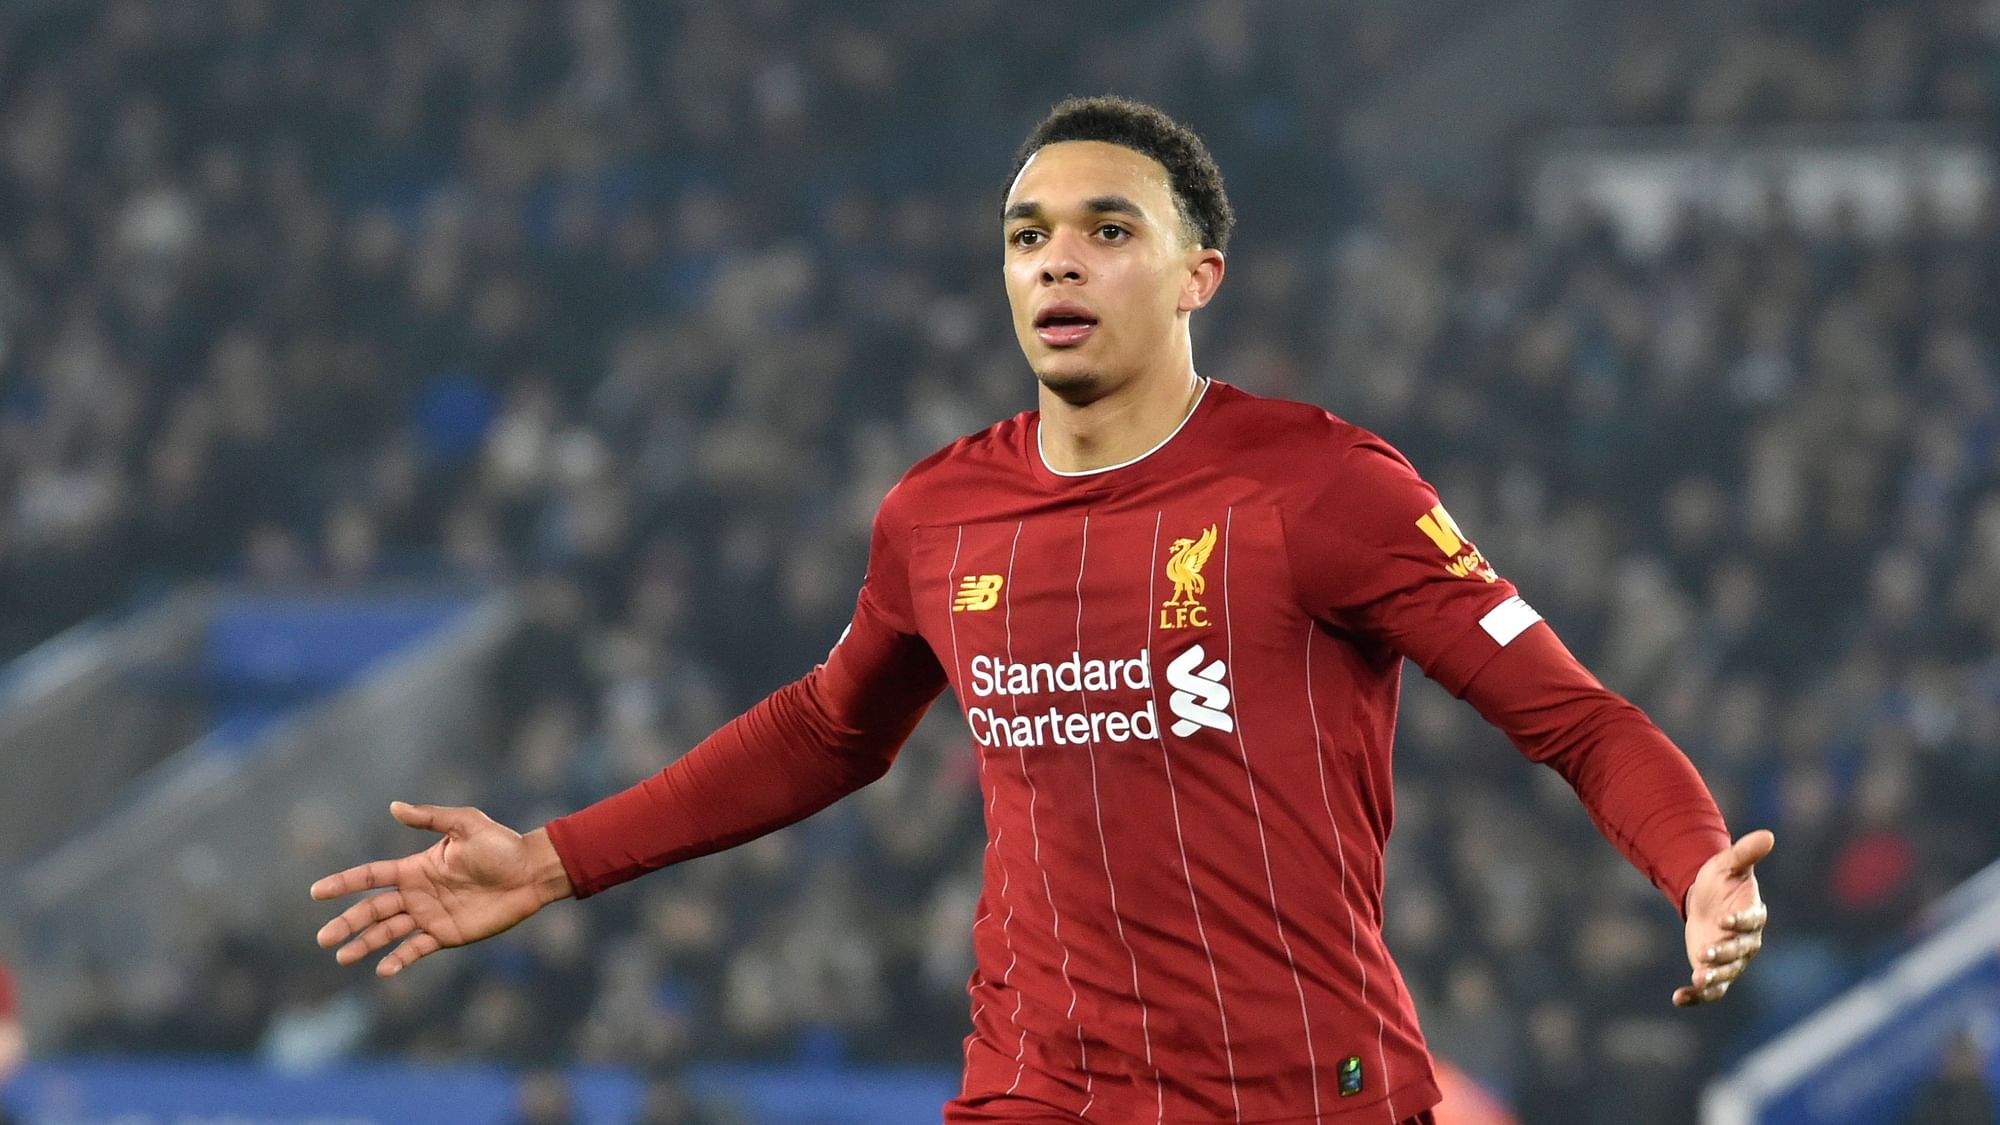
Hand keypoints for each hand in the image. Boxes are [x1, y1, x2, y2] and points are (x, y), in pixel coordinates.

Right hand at [312, 801, 572, 976]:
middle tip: (323, 939)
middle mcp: (417, 894)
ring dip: (365, 945)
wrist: (531, 872)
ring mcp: (430, 916)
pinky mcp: (447, 935)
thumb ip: (430, 818)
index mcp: (416, 868)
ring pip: (388, 932)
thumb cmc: (501, 845)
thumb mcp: (466, 824)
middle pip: (373, 910)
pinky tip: (383, 970)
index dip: (344, 883)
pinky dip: (399, 959)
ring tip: (341, 957)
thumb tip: (393, 806)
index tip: (316, 892)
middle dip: (347, 923)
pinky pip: (417, 948)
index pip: (371, 877)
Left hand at [1674, 828, 1773, 1006]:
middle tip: (1704, 954)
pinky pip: (1710, 990)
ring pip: (1726, 974)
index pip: (1751, 922)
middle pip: (1739, 952)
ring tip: (1696, 980)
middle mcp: (1746, 942)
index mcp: (1753, 915)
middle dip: (1724, 955)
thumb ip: (1746, 853)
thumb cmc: (1721, 880)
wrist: (1706, 899)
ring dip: (1712, 979)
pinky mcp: (1715, 971)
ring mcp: (1732, 959)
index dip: (1739, 922)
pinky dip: (1695, 996)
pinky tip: (1677, 999)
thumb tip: (1768, 834)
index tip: (1724, 920)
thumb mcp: (1729, 864)